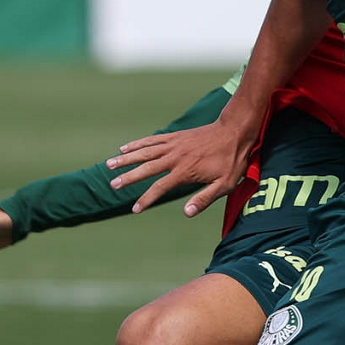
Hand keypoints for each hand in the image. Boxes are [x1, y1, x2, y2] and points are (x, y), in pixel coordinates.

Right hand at [106, 120, 256, 216]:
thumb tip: (187, 213)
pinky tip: (125, 148)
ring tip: (109, 165)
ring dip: (126, 158)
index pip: (160, 188)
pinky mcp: (175, 136)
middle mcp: (175, 157)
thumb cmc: (232, 160)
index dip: (146, 199)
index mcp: (185, 171)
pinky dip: (137, 144)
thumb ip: (205, 198)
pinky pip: (152, 140)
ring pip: (144, 152)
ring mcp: (173, 145)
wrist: (235, 131)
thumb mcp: (225, 184)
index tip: (135, 209)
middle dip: (128, 177)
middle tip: (112, 184)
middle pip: (146, 168)